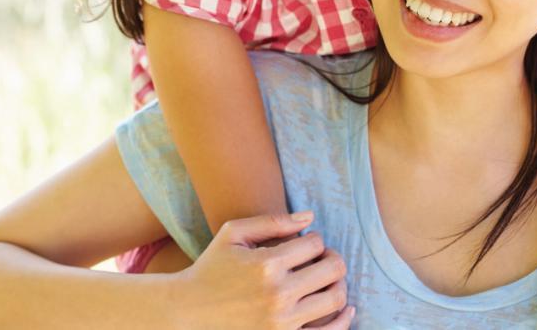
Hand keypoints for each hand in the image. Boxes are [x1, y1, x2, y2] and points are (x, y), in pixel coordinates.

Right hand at [173, 212, 352, 328]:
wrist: (190, 312)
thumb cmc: (212, 267)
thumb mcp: (234, 234)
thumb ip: (273, 222)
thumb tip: (310, 217)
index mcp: (267, 264)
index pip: (314, 243)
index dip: (314, 239)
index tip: (305, 243)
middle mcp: (278, 294)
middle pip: (333, 269)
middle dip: (332, 258)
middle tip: (323, 258)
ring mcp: (283, 323)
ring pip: (336, 299)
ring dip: (338, 284)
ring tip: (327, 280)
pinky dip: (343, 320)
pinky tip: (346, 309)